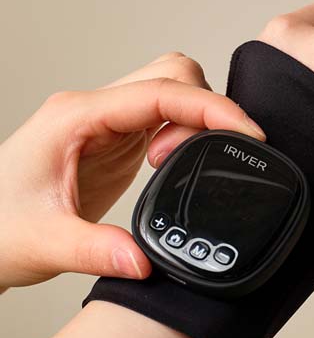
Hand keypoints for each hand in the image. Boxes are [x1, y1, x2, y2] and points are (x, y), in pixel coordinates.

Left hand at [0, 53, 264, 288]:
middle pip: (172, 76)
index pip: (159, 92)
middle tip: (204, 157)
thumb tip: (145, 261)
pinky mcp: (119, 142)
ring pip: (172, 92)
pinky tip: (179, 162)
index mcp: (77, 117)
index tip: (246, 132)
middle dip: (206, 109)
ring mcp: (109, 124)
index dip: (210, 108)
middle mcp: (96, 111)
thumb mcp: (43, 241)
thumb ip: (97, 249)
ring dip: (196, 118)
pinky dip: (187, 132)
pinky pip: (165, 119)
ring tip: (186, 163)